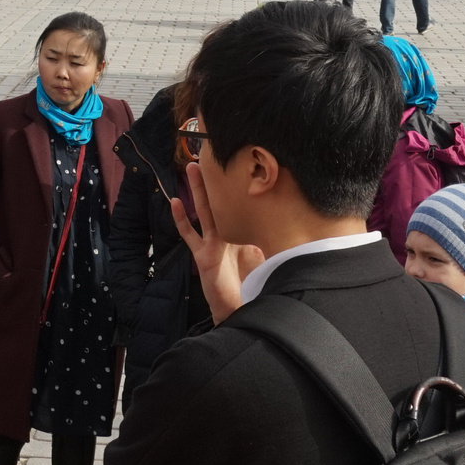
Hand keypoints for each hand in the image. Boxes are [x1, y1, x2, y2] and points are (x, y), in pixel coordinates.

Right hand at [170, 157, 264, 323]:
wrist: (237, 309)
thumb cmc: (251, 286)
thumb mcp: (266, 258)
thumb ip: (272, 241)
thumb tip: (290, 222)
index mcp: (241, 234)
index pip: (240, 206)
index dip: (238, 187)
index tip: (239, 165)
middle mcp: (225, 235)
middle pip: (219, 202)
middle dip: (214, 180)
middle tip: (209, 156)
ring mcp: (211, 244)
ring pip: (203, 211)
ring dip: (197, 190)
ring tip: (192, 168)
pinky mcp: (202, 255)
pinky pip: (190, 234)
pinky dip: (181, 219)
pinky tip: (175, 202)